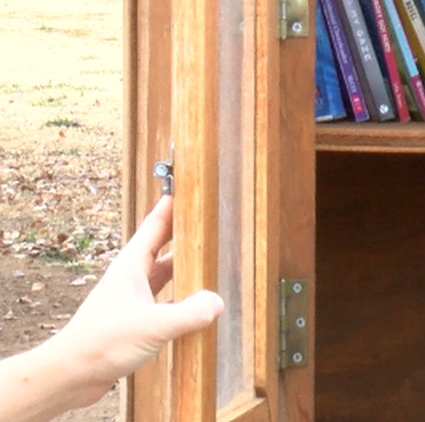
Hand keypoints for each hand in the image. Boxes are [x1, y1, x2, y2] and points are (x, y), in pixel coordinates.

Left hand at [0, 196, 223, 419]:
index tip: (188, 188)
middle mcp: (131, 277)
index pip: (155, 225)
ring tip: (208, 260)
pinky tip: (194, 305)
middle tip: (208, 221)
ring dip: (183, 267)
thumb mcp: (153, 325)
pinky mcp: (133, 318)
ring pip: (163, 274)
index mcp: (131, 266)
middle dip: (184, 233)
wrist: (72, 372)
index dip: (172, 206)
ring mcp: (131, 297)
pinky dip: (180, 297)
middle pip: (162, 246)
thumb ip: (189, 313)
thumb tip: (217, 302)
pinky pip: (163, 299)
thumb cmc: (102, 342)